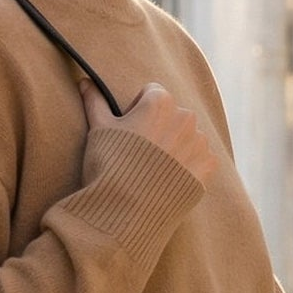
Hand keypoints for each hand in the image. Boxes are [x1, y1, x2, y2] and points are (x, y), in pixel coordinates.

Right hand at [79, 78, 216, 185]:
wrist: (128, 210)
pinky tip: (168, 180)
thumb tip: (84, 81)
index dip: (137, 110)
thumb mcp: (98, 130)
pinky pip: (199, 159)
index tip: (128, 132)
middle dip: (159, 128)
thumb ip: (95, 101)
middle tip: (141, 155)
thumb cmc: (110, 166)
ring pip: (186, 137)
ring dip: (174, 147)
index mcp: (160, 101)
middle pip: (171, 115)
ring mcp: (199, 142)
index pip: (151, 93)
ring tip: (154, 170)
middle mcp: (185, 116)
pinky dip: (188, 166)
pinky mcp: (207, 166)